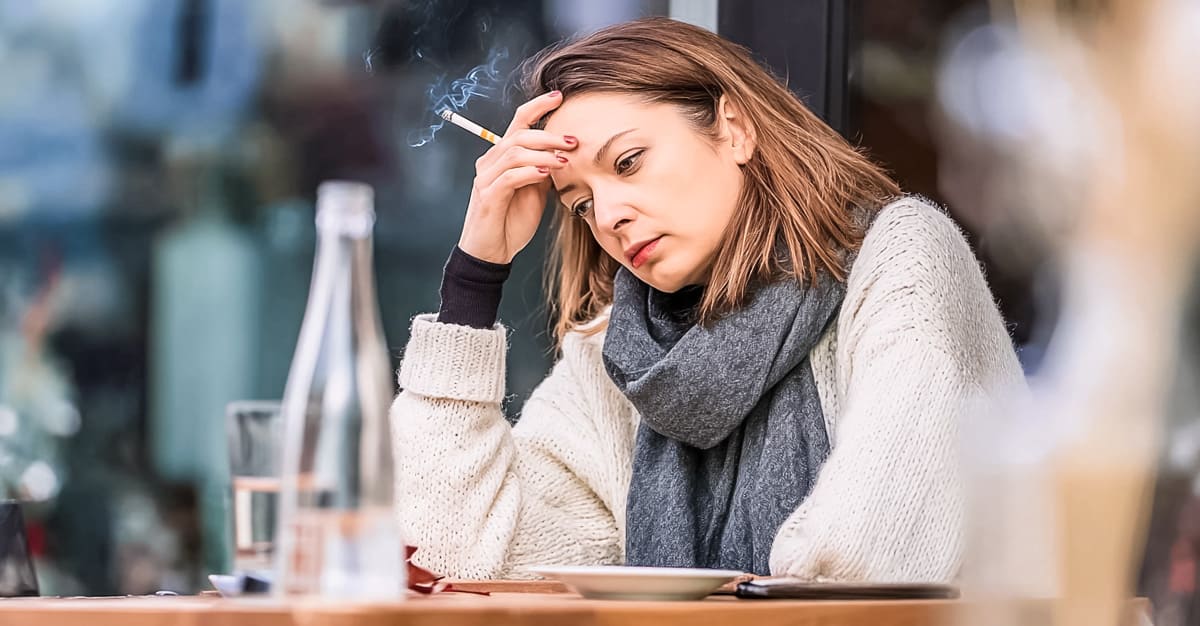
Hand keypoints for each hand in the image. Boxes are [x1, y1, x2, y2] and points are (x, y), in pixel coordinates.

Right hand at [457, 90, 576, 263]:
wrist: (491, 251)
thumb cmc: (511, 221)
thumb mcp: (535, 192)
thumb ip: (544, 170)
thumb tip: (565, 154)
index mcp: (503, 156)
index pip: (518, 122)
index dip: (537, 106)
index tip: (559, 96)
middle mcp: (491, 162)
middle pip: (518, 135)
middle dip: (548, 135)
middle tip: (573, 141)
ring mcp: (486, 178)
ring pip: (514, 152)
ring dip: (543, 154)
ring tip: (564, 161)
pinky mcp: (487, 196)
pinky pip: (509, 177)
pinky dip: (530, 172)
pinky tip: (546, 175)